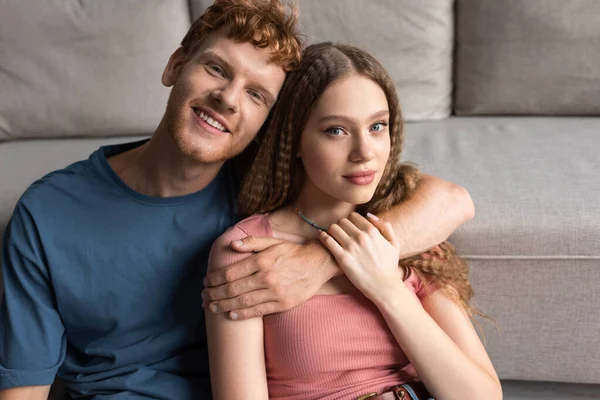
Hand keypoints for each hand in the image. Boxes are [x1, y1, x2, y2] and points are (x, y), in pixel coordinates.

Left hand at [202, 236, 334, 319]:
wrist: (318, 263)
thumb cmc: (293, 252)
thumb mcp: (273, 242)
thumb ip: (252, 243)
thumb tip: (232, 245)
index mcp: (262, 260)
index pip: (231, 272)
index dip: (215, 279)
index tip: (206, 282)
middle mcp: (266, 277)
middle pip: (233, 288)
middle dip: (215, 294)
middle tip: (204, 297)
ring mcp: (275, 292)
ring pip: (243, 301)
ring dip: (224, 305)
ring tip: (213, 307)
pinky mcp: (283, 304)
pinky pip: (258, 311)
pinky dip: (243, 314)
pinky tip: (231, 314)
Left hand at [318, 212, 404, 303]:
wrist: (384, 286)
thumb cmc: (389, 266)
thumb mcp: (394, 243)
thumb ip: (385, 227)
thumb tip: (370, 215)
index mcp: (372, 231)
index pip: (353, 216)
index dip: (350, 221)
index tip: (349, 227)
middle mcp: (361, 237)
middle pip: (342, 221)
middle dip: (341, 225)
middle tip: (340, 232)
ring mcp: (351, 247)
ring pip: (333, 228)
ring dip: (332, 231)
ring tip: (333, 236)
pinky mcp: (342, 258)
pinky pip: (327, 240)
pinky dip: (323, 237)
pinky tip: (323, 238)